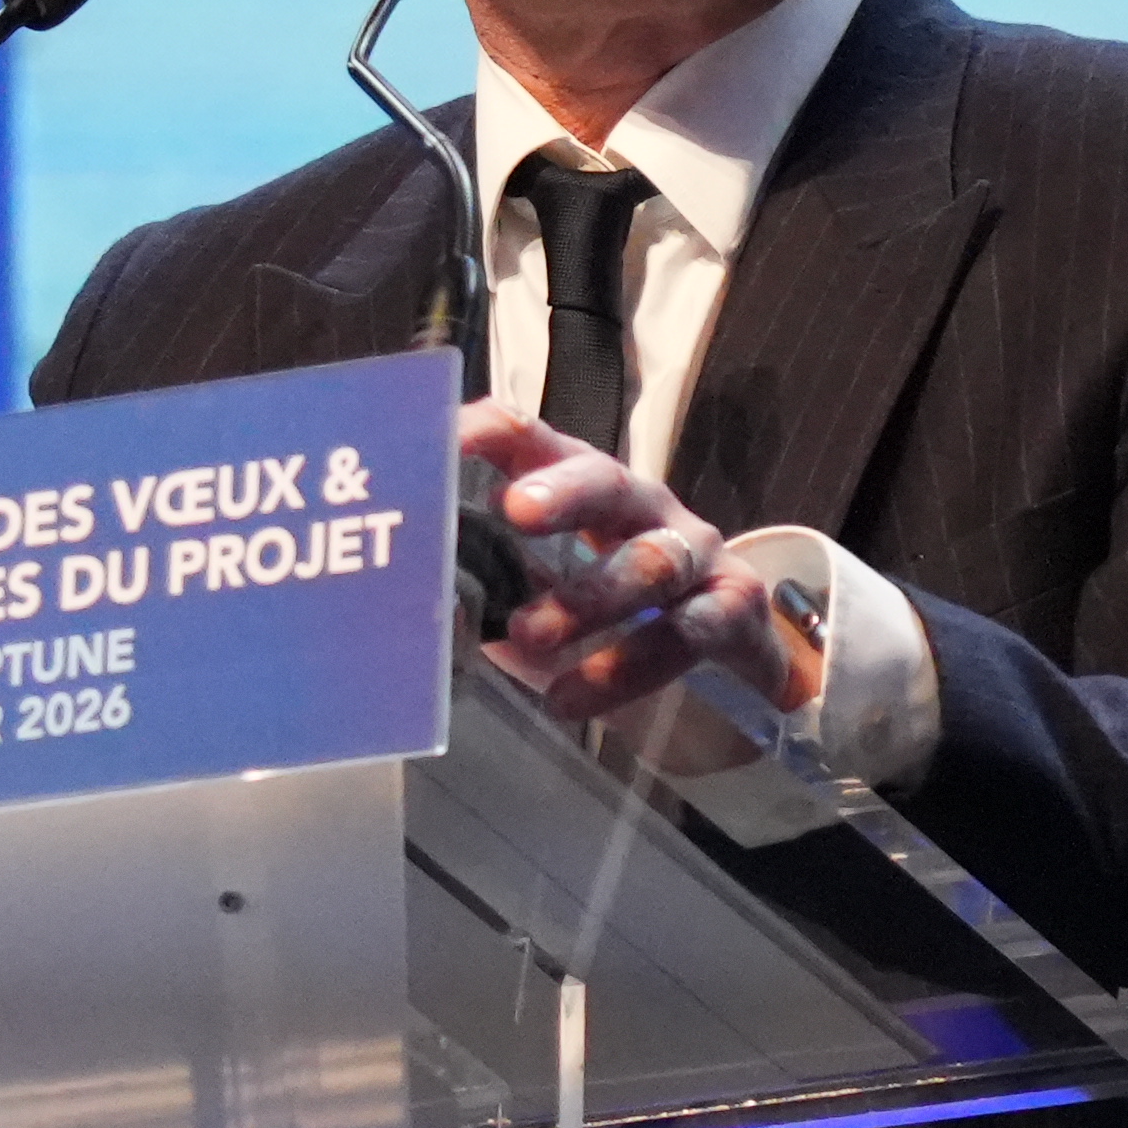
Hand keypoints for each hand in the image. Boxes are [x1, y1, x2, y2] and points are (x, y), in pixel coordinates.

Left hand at [452, 406, 820, 730]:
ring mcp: (691, 553)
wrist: (725, 631)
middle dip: (563, 492)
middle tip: (514, 510)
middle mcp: (641, 506)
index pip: (537, 440)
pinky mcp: (731, 606)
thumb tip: (396, 594)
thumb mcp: (542, 572)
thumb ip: (481, 570)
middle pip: (606, 480)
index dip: (493, 432)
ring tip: (526, 637)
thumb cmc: (608, 594)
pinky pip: (688, 632)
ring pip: (650, 562)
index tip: (445, 439)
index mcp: (584, 484)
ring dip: (590, 598)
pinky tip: (580, 695)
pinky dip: (631, 665)